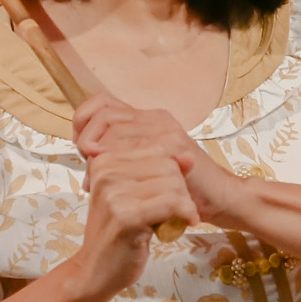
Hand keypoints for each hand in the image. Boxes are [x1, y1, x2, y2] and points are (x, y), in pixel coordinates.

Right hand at [69, 142, 197, 298]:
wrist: (94, 270)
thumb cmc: (116, 233)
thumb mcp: (134, 196)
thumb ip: (160, 173)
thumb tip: (188, 156)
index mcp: (105, 160)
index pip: (158, 150)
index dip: (174, 173)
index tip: (172, 195)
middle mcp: (106, 171)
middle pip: (167, 166)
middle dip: (181, 189)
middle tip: (179, 210)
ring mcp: (113, 194)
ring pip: (173, 184)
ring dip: (185, 205)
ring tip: (179, 219)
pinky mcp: (125, 216)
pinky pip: (171, 204)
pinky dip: (184, 214)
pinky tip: (182, 225)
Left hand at [73, 95, 239, 225]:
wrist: (220, 198)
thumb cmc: (180, 187)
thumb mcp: (145, 165)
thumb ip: (121, 155)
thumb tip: (87, 156)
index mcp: (146, 118)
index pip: (102, 103)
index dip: (83, 121)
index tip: (80, 147)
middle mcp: (155, 117)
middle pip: (104, 114)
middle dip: (86, 137)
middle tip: (86, 162)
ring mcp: (164, 128)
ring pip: (114, 130)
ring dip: (99, 154)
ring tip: (96, 177)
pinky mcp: (172, 144)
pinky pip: (132, 147)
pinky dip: (116, 164)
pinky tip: (114, 180)